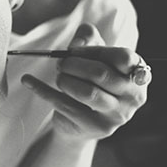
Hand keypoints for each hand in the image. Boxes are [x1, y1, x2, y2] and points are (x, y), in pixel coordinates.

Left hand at [21, 23, 148, 140]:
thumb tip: (77, 43)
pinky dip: (42, 90)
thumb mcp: (94, 54)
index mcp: (138, 75)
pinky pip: (65, 105)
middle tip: (60, 63)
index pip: (123, 57)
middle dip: (74, 64)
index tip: (76, 50)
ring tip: (58, 76)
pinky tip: (28, 80)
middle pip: (101, 74)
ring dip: (65, 79)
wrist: (83, 121)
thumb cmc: (93, 80)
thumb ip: (87, 38)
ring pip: (87, 92)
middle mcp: (133, 98)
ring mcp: (116, 116)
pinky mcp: (95, 127)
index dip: (96, 50)